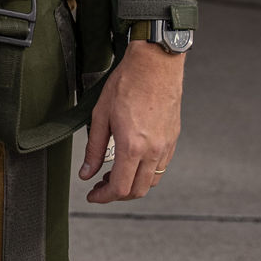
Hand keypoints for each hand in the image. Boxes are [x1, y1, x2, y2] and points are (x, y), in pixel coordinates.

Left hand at [79, 40, 184, 201]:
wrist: (155, 64)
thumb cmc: (127, 82)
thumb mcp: (101, 114)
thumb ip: (94, 148)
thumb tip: (87, 172)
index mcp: (132, 146)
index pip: (119, 188)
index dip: (103, 197)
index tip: (92, 195)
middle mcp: (152, 151)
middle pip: (137, 191)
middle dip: (116, 194)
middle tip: (101, 185)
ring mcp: (165, 146)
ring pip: (151, 182)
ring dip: (132, 185)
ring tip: (115, 173)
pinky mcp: (172, 139)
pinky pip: (161, 167)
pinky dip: (146, 172)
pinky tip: (133, 160)